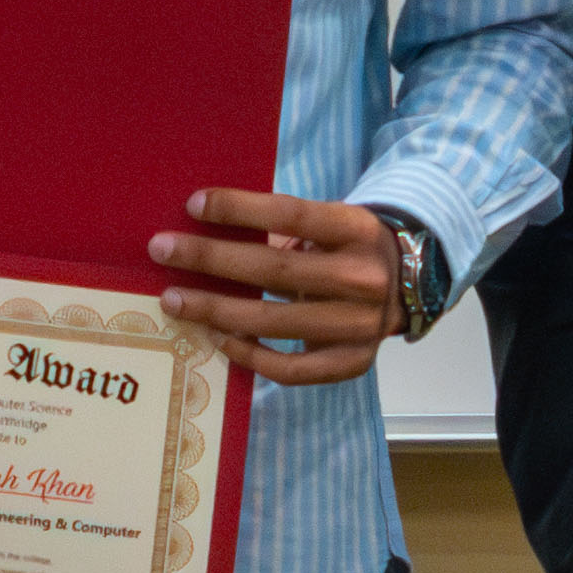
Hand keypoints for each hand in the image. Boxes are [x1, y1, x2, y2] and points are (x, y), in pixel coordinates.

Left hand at [148, 189, 401, 386]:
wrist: (410, 284)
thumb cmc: (349, 247)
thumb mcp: (332, 224)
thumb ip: (284, 228)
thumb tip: (207, 227)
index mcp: (356, 230)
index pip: (293, 214)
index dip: (241, 209)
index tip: (194, 204)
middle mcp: (363, 278)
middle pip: (276, 269)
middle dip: (211, 258)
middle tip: (162, 250)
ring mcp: (359, 326)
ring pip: (275, 320)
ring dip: (216, 310)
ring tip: (174, 299)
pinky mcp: (352, 363)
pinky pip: (291, 368)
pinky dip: (251, 355)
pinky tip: (218, 338)